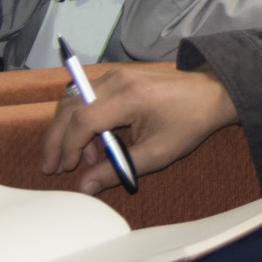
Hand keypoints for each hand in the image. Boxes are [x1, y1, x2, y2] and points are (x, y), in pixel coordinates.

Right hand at [39, 62, 239, 192]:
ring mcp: (115, 74)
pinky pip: (86, 95)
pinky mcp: (117, 76)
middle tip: (51, 166)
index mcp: (130, 98)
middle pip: (69, 106)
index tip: (66, 169)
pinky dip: (81, 118)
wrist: (210, 94)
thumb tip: (85, 187)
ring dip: (68, 130)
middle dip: (56, 138)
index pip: (83, 119)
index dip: (68, 146)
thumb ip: (119, 170)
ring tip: (81, 160)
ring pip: (73, 99)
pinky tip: (94, 143)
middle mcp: (117, 80)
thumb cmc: (188, 123)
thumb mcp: (157, 154)